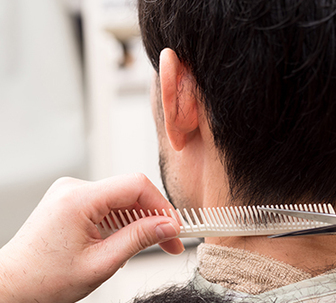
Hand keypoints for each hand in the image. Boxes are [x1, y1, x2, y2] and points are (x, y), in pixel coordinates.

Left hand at [0, 174, 183, 302]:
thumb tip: (169, 225)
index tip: (176, 227)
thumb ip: (138, 239)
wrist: (11, 287)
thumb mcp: (101, 263)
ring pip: (120, 198)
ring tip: (147, 247)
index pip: (135, 185)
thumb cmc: (45, 280)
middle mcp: (73, 188)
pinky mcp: (71, 201)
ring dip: (138, 221)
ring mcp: (70, 193)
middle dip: (153, 217)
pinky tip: (124, 241)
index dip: (162, 205)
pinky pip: (107, 204)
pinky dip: (121, 222)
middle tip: (170, 243)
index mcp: (78, 198)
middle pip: (130, 191)